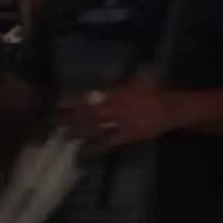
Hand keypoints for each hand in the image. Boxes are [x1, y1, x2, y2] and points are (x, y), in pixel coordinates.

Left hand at [59, 75, 189, 151]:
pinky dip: (92, 148)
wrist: (170, 109)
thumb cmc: (156, 91)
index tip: (57, 102)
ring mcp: (118, 124)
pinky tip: (81, 153)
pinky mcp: (124, 137)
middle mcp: (113, 109)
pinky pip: (105, 144)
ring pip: (93, 129)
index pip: (89, 97)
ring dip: (77, 132)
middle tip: (52, 121)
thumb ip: (126, 78)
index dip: (73, 100)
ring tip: (62, 135)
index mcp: (116, 93)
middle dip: (69, 117)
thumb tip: (117, 69)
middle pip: (86, 114)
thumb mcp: (141, 78)